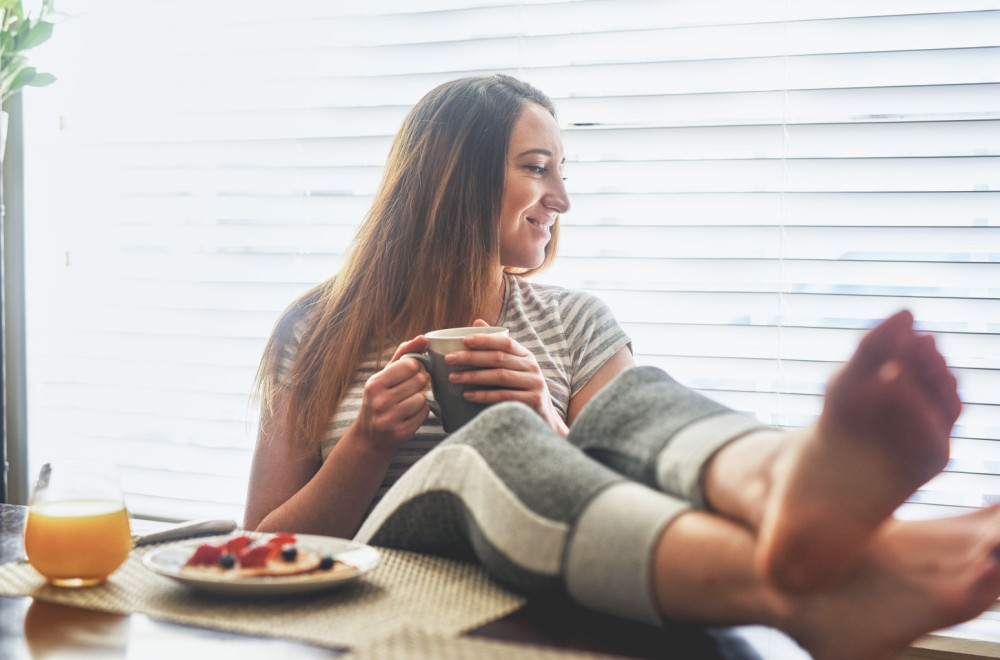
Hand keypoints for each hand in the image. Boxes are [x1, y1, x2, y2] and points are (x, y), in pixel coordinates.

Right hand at [353, 336, 431, 453]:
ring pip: (422, 398)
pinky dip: (421, 413)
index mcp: (374, 384)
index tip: (409, 373)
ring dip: (419, 399)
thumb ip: (404, 354)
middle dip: (418, 384)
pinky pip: (424, 414)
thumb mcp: (385, 376)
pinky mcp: (400, 433)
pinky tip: (409, 415)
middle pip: (419, 381)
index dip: (415, 368)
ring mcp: (389, 419)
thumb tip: (424, 337)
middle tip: (408, 390)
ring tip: (407, 403)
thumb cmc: (380, 399)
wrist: (370, 437)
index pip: (410, 365)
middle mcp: (379, 401)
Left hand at [445, 319, 567, 435]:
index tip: (463, 340)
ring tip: (453, 378)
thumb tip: (477, 322)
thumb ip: (496, 347)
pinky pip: (504, 396)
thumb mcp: (512, 367)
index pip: (505, 341)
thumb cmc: (521, 390)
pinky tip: (468, 395)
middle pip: (499, 358)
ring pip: (500, 376)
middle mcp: (532, 367)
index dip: (484, 339)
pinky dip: (484, 395)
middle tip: (449, 359)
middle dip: (471, 357)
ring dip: (474, 376)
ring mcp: (534, 384)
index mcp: (525, 356)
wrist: (542, 420)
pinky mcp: (532, 401)